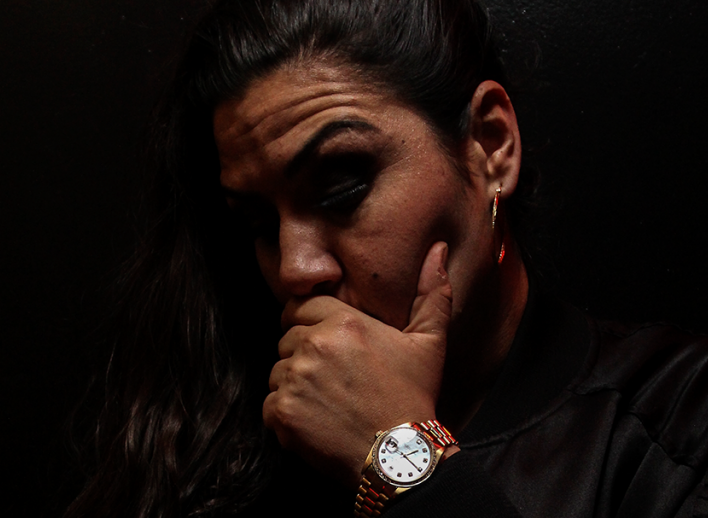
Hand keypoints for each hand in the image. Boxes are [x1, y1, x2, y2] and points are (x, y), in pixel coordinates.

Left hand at [263, 242, 452, 487]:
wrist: (399, 457)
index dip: (310, 324)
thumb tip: (437, 249)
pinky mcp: (281, 411)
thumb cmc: (414, 398)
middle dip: (303, 355)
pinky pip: (269, 404)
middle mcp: (314, 345)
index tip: (326, 345)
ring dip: (294, 384)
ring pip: (277, 371)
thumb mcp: (429, 342)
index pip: (300, 307)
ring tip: (328, 402)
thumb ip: (431, 292)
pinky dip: (286, 415)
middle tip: (333, 379)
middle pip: (287, 339)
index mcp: (344, 322)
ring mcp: (294, 379)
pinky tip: (316, 421)